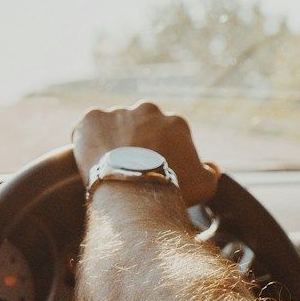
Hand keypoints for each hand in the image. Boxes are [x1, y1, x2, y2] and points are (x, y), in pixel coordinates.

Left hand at [70, 102, 220, 206]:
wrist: (135, 190)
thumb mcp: (205, 185)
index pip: (167, 135)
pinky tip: (91, 161)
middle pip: (140, 126)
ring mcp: (119, 112)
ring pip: (114, 126)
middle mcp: (149, 110)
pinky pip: (87, 129)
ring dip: (112, 141)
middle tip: (130, 168)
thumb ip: (211, 172)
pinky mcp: (92, 118)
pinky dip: (87, 141)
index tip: (151, 170)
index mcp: (175, 122)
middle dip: (136, 142)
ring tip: (108, 167)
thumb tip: (212, 166)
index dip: (159, 153)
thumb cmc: (173, 189)